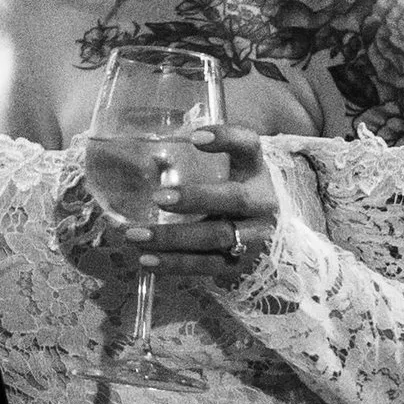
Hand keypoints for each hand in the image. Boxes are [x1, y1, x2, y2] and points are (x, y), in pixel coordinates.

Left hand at [117, 123, 276, 277]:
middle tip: (158, 198)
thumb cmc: (233, 192)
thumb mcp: (226, 170)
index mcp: (255, 169)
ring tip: (136, 235)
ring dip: (173, 238)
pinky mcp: (242, 264)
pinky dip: (176, 264)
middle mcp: (262, 202)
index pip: (248, 146)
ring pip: (217, 236)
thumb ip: (195, 162)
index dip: (227, 139)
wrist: (267, 234)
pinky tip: (147, 260)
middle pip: (234, 198)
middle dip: (196, 198)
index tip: (195, 137)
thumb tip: (143, 157)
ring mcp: (256, 235)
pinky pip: (208, 265)